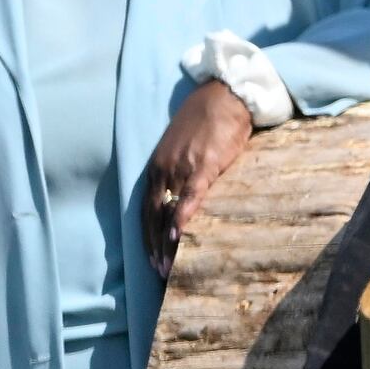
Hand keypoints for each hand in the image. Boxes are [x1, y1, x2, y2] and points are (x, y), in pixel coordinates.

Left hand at [141, 82, 258, 275]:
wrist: (224, 96)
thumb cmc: (208, 121)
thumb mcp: (185, 149)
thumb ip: (180, 171)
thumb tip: (185, 196)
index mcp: (157, 167)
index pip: (145, 208)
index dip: (147, 235)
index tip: (151, 258)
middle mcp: (162, 170)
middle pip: (152, 215)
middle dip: (153, 246)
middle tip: (158, 271)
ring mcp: (180, 169)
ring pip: (167, 212)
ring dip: (165, 242)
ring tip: (168, 267)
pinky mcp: (203, 167)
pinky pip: (188, 198)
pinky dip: (181, 219)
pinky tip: (178, 238)